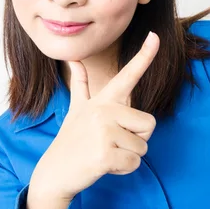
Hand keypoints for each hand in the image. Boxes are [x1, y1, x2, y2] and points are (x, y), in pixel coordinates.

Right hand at [27, 31, 159, 204]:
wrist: (54, 172)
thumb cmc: (71, 140)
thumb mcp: (76, 108)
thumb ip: (81, 84)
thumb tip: (73, 59)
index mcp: (103, 100)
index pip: (128, 75)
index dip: (145, 56)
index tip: (155, 36)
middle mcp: (104, 110)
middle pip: (150, 124)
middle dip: (137, 139)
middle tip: (112, 143)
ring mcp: (104, 132)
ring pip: (142, 147)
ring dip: (129, 156)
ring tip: (105, 153)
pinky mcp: (104, 155)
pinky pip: (134, 163)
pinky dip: (123, 169)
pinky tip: (104, 166)